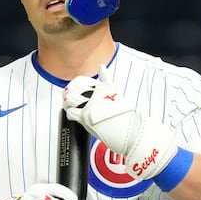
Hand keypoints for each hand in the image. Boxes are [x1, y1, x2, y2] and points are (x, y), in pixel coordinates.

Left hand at [63, 65, 181, 180]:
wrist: (131, 132)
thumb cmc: (126, 116)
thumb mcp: (116, 93)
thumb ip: (106, 80)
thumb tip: (101, 67)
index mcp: (104, 86)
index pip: (82, 81)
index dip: (76, 86)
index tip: (76, 91)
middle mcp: (97, 93)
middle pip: (74, 88)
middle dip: (70, 93)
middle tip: (70, 99)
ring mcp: (91, 104)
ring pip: (70, 99)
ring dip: (68, 104)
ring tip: (71, 108)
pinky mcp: (87, 115)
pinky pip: (71, 113)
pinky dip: (71, 115)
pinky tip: (75, 117)